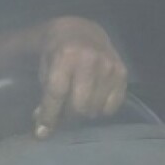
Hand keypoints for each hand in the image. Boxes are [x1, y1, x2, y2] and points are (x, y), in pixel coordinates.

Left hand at [33, 17, 126, 137]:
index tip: (41, 133)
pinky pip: (112, 106)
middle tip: (62, 111)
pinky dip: (100, 109)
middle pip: (79, 105)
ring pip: (95, 108)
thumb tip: (44, 127)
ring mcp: (109, 66)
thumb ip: (44, 95)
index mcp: (65, 56)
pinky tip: (92, 98)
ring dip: (83, 112)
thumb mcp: (43, 68)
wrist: (81, 31)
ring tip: (76, 101)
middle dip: (67, 114)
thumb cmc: (55, 53)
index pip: (56, 93)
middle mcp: (90, 60)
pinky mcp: (123, 73)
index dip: (49, 115)